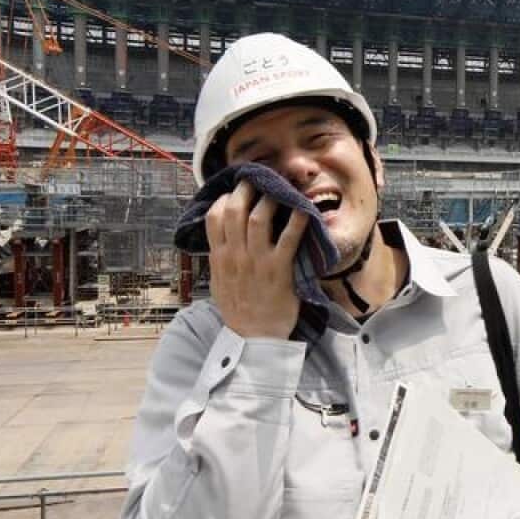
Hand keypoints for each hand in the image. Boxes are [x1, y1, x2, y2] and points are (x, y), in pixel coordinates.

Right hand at [205, 179, 308, 338]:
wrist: (255, 338)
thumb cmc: (240, 311)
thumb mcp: (220, 284)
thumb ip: (220, 260)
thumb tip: (221, 241)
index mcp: (220, 258)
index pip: (215, 217)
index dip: (224, 199)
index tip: (233, 193)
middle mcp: (236, 256)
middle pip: (235, 210)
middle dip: (245, 189)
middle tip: (257, 180)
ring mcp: (257, 262)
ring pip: (258, 219)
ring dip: (269, 199)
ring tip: (279, 190)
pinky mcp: (279, 271)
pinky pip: (288, 240)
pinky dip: (296, 221)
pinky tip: (304, 209)